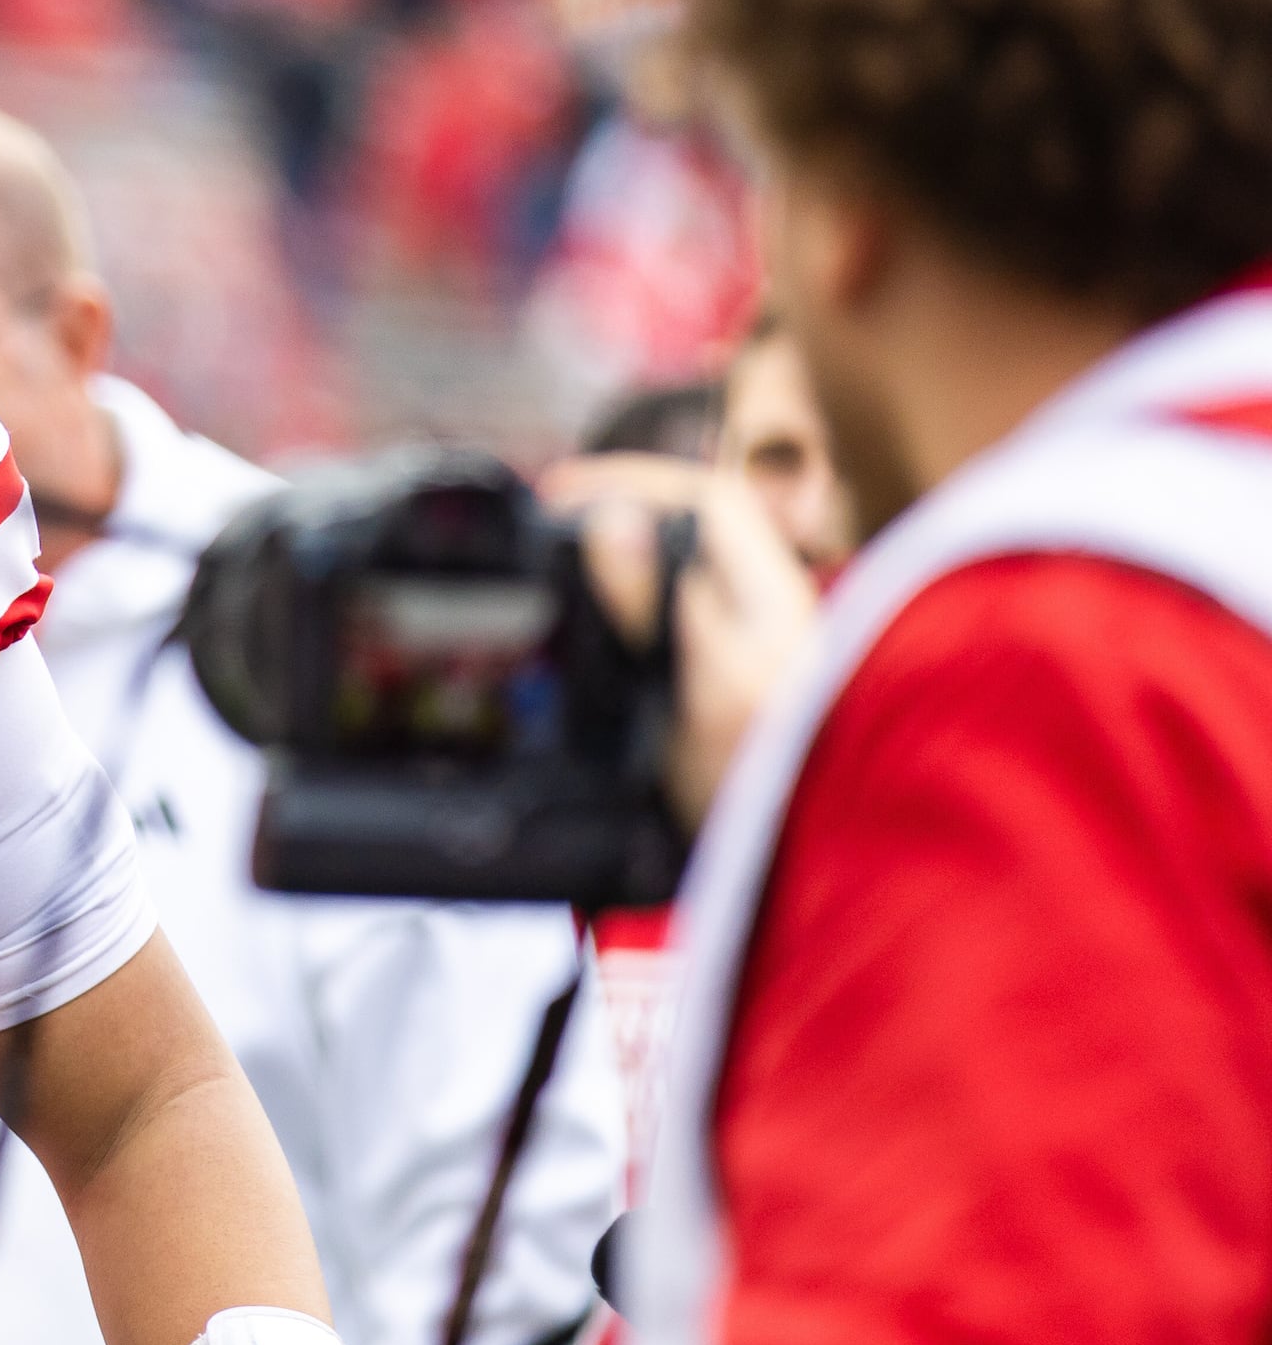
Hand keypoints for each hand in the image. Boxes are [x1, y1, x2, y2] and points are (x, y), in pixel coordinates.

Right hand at [546, 458, 823, 828]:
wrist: (801, 866)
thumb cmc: (769, 784)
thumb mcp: (704, 687)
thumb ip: (657, 604)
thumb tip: (612, 523)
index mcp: (770, 595)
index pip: (705, 498)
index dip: (632, 478)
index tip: (557, 490)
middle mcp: (763, 614)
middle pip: (692, 529)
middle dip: (618, 509)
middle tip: (544, 519)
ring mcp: (745, 655)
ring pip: (680, 575)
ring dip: (618, 557)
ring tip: (555, 559)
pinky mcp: (721, 696)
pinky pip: (670, 625)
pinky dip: (622, 611)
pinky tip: (587, 629)